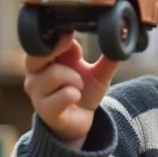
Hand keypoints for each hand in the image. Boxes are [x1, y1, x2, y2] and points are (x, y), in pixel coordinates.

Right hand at [23, 33, 119, 148]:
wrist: (79, 122)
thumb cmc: (83, 93)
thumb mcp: (98, 74)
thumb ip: (107, 59)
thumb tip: (122, 42)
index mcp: (45, 59)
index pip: (43, 41)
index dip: (60, 36)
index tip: (72, 34)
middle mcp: (35, 74)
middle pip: (36, 54)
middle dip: (59, 50)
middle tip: (76, 55)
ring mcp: (37, 93)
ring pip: (55, 74)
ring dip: (75, 79)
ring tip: (78, 85)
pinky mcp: (45, 110)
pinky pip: (64, 94)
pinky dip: (74, 94)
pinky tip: (75, 97)